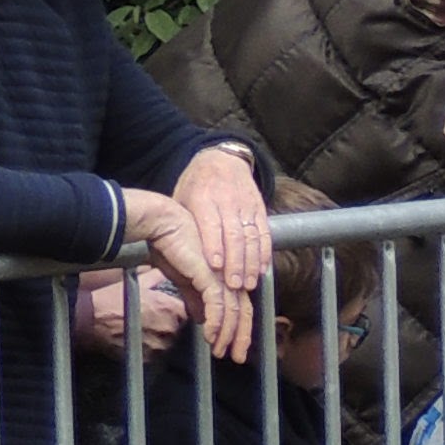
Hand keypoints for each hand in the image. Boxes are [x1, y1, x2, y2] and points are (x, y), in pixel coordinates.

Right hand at [70, 266, 189, 356]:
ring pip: (169, 342)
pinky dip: (151, 349)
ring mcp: (161, 345)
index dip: (176, 311)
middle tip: (152, 319)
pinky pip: (157, 354)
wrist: (89, 319)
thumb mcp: (136, 281)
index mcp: (171, 308)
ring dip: (161, 337)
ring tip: (143, 330)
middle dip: (169, 324)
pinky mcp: (149, 359)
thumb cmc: (111, 298)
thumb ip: (157, 278)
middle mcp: (170, 328)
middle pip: (179, 328)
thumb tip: (167, 274)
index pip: (187, 312)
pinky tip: (138, 340)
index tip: (168, 309)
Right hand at [128, 205, 258, 364]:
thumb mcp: (183, 280)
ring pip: (234, 312)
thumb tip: (202, 320)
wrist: (161, 226)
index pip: (239, 308)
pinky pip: (219, 305)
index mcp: (225, 277)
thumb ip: (194, 299)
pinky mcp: (211, 275)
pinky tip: (210, 336)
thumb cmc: (169, 247)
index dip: (238, 330)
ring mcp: (223, 276)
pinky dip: (216, 323)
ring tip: (220, 351)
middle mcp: (229, 277)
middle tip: (236, 357)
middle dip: (240, 337)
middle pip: (244, 312)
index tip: (232, 348)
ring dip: (227, 334)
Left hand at [173, 148, 270, 303]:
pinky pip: (265, 233)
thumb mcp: (181, 198)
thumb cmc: (196, 185)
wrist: (221, 159)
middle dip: (236, 262)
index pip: (211, 226)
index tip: (216, 267)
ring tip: (249, 284)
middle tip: (235, 285)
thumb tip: (178, 255)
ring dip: (252, 263)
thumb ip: (183, 224)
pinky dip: (265, 253)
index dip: (215, 247)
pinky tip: (263, 269)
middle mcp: (227, 202)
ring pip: (252, 237)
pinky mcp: (260, 209)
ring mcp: (246, 206)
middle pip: (234, 235)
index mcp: (203, 199)